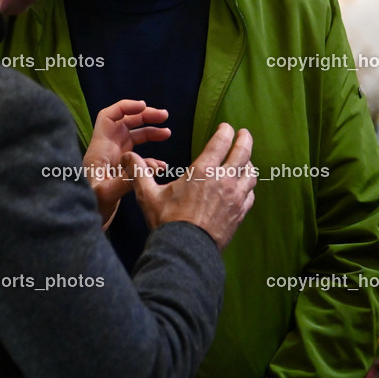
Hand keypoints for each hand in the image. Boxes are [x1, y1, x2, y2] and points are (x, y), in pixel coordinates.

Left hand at [83, 99, 170, 228]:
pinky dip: (150, 158)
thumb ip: (128, 178)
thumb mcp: (107, 193)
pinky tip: (161, 166)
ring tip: (168, 133)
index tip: (145, 106)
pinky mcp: (119, 172)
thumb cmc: (87, 207)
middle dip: (145, 116)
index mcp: (100, 148)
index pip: (110, 116)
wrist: (79, 226)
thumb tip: (155, 165)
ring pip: (133, 138)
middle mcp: (106, 150)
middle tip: (165, 116)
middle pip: (125, 123)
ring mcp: (113, 161)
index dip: (127, 107)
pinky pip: (137, 159)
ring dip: (150, 133)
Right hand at [127, 122, 256, 250]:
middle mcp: (224, 180)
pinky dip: (248, 187)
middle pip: (243, 152)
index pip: (222, 141)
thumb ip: (139, 172)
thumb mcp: (148, 195)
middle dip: (244, 139)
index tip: (226, 127)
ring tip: (244, 160)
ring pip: (251, 173)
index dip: (226, 130)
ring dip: (248, 163)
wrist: (186, 251)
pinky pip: (250, 195)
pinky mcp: (240, 213)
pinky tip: (244, 188)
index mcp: (204, 170)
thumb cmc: (167, 222)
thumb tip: (127, 156)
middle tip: (244, 133)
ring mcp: (235, 197)